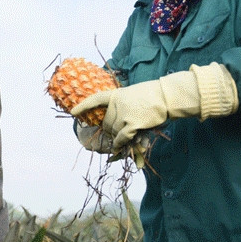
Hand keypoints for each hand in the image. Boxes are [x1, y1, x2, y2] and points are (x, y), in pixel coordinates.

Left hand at [71, 62, 237, 150]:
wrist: (167, 96)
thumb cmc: (154, 96)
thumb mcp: (134, 96)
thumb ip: (124, 106)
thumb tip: (118, 126)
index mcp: (116, 94)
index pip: (96, 99)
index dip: (84, 106)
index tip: (73, 112)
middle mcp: (117, 104)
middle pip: (106, 122)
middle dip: (109, 132)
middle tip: (115, 137)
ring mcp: (124, 113)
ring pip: (113, 131)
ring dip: (116, 139)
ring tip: (120, 144)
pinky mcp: (132, 124)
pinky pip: (121, 138)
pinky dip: (120, 144)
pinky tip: (119, 147)